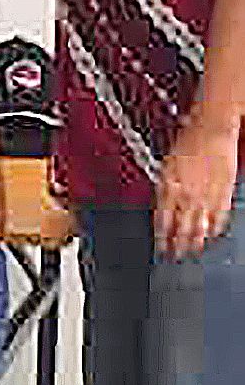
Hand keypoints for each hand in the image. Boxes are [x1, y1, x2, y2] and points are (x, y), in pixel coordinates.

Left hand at [155, 113, 238, 259]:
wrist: (212, 129)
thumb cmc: (188, 142)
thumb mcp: (165, 166)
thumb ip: (163, 190)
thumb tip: (160, 209)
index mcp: (169, 188)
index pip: (162, 221)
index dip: (161, 237)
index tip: (160, 247)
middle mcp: (187, 195)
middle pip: (181, 229)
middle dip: (177, 245)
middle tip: (176, 256)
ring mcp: (207, 196)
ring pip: (200, 227)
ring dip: (195, 242)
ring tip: (193, 251)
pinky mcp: (224, 192)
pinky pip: (219, 217)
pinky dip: (214, 229)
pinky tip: (211, 235)